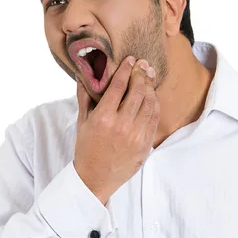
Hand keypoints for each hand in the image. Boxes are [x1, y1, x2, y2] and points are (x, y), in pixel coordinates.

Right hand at [73, 57, 159, 204]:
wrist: (95, 178)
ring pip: (149, 103)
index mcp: (103, 118)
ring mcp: (136, 135)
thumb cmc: (86, 148)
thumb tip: (83, 76)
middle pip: (137, 92)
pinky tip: (152, 96)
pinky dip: (155, 104)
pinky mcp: (145, 144)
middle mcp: (121, 125)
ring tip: (149, 77)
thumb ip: (85, 97)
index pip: (118, 86)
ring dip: (150, 87)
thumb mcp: (82, 122)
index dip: (126, 70)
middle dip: (141, 75)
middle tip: (143, 64)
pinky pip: (154, 118)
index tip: (130, 60)